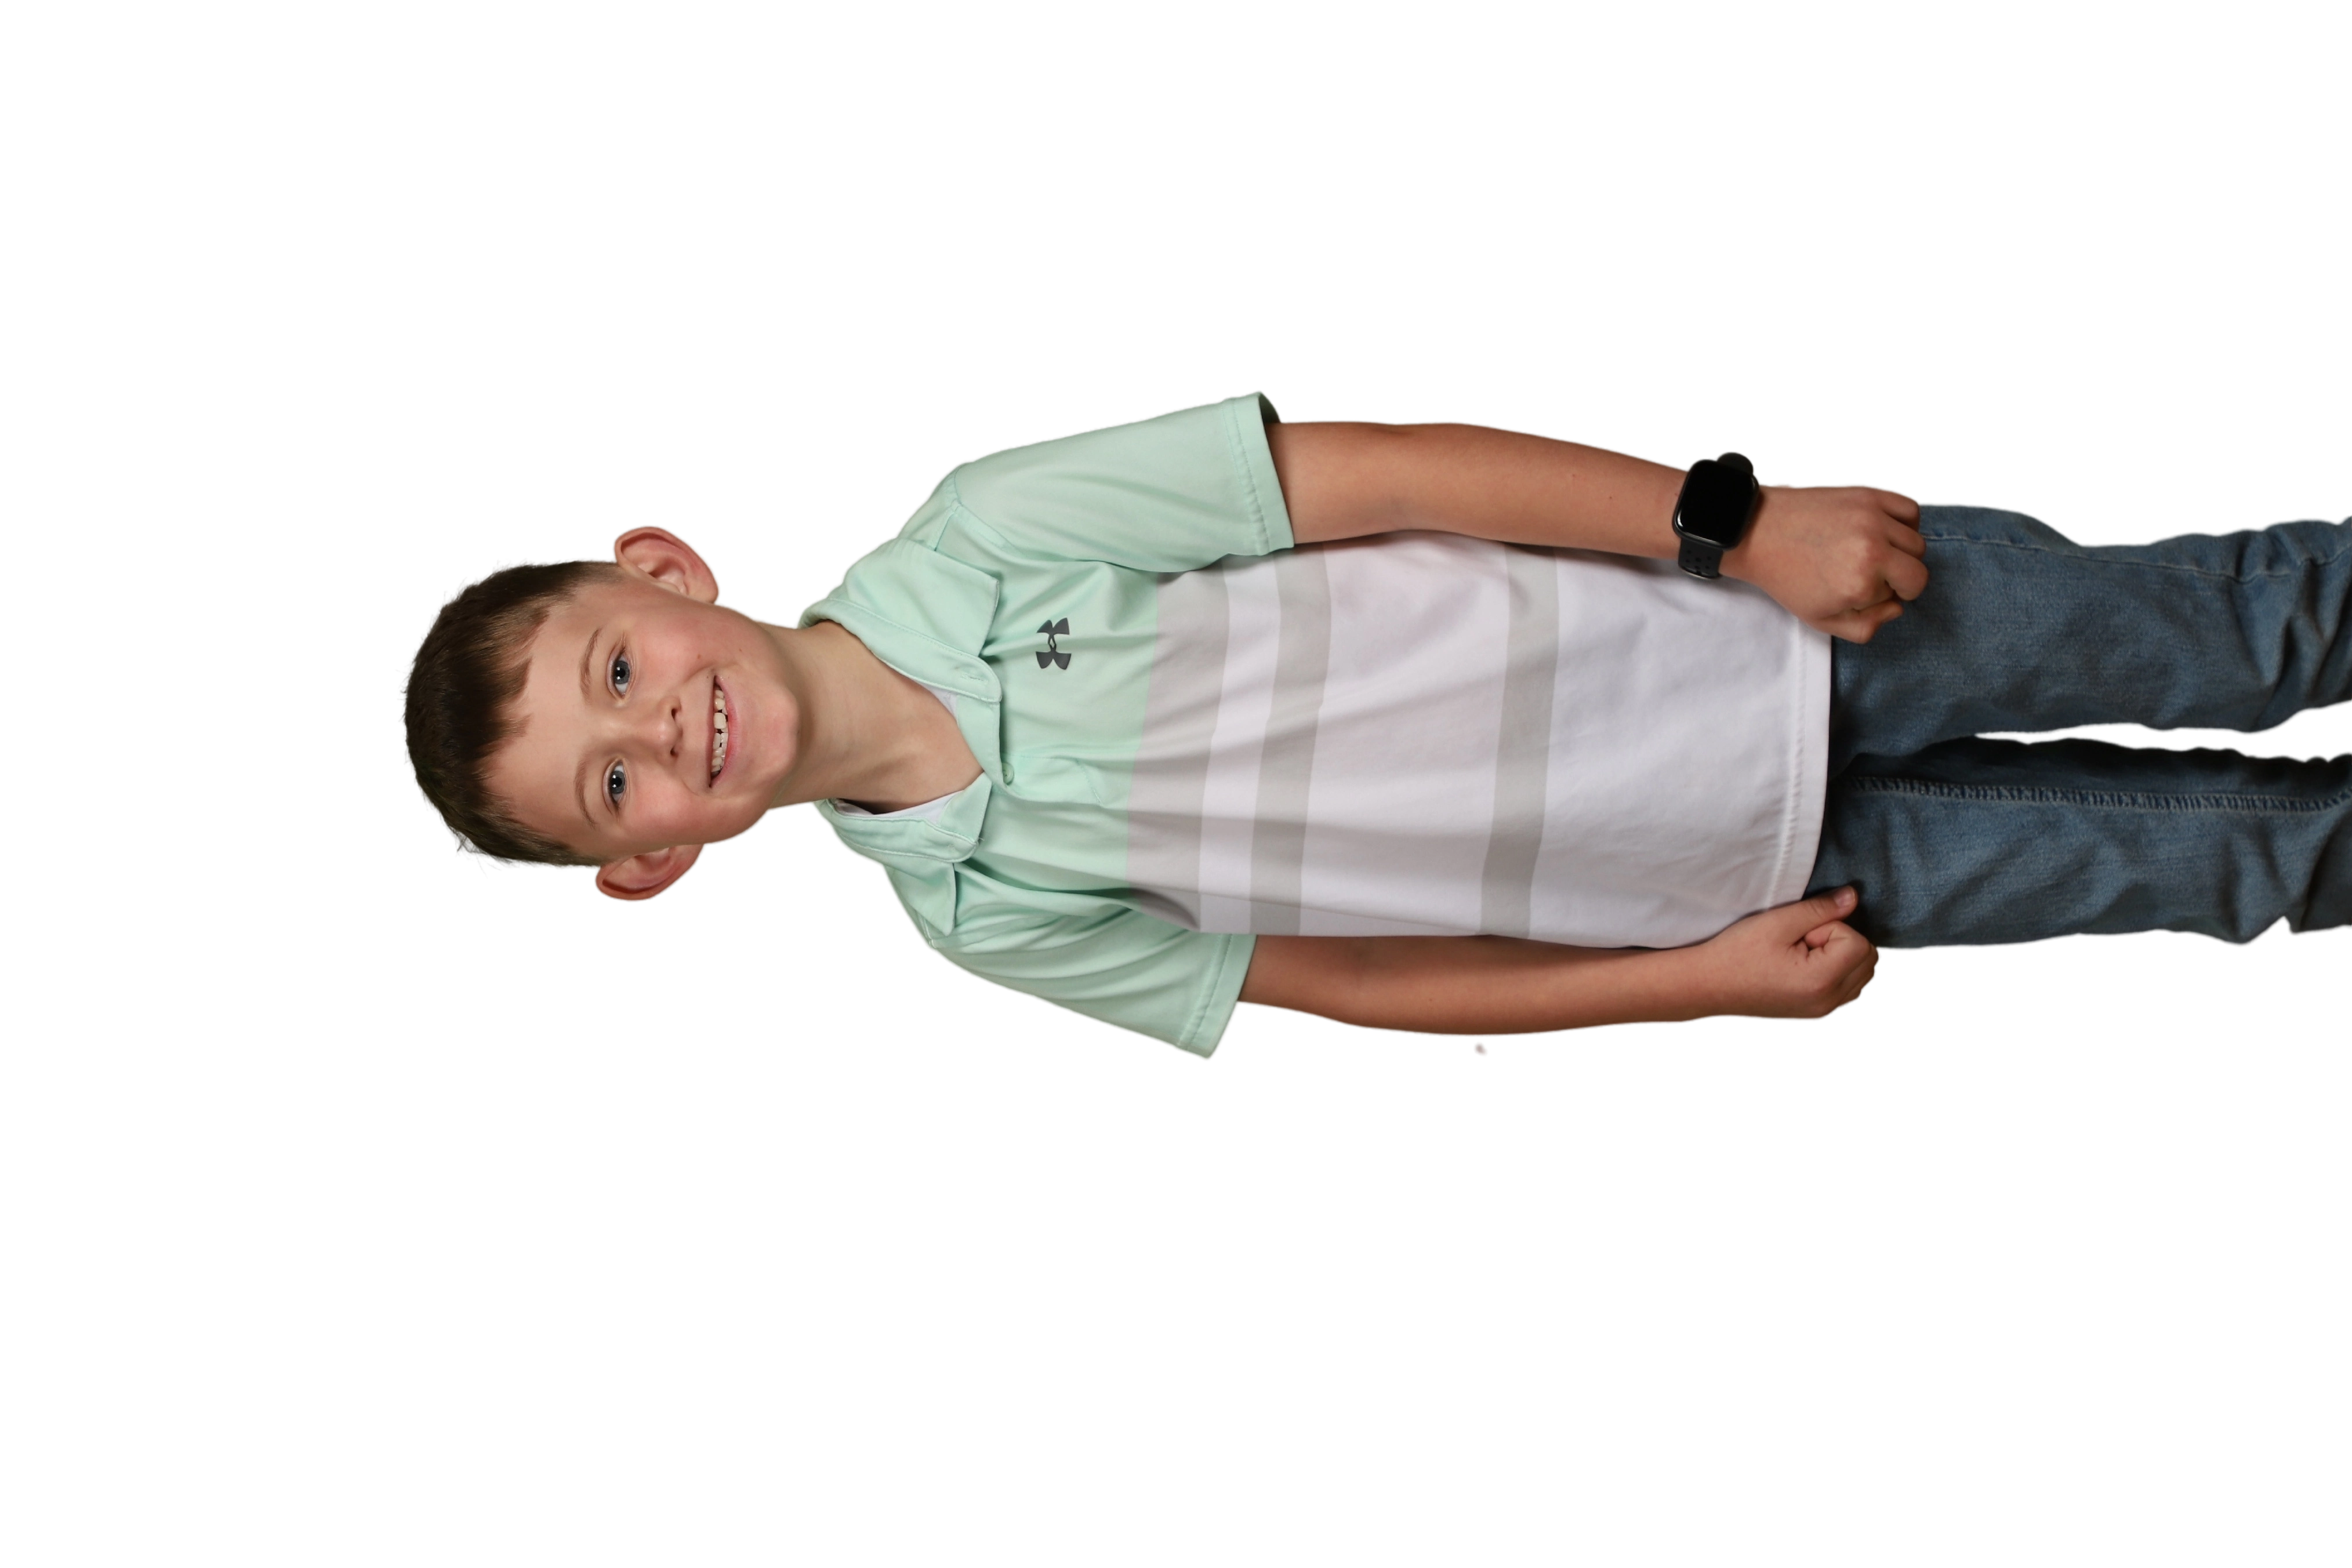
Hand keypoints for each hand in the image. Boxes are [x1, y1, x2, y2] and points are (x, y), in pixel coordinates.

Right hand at [1695, 886, 1883, 1022]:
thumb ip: (1820, 909)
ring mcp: (1823, 1011)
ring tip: (1802, 954)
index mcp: (1821, 982)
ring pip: (1862, 974)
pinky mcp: (1817, 1012)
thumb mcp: (1777, 922)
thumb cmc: (1737, 952)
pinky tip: (1806, 966)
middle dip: (1841, 942)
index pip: (1858, 942)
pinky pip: (1849, 987)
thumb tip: (1854, 897)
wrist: (1708, 985)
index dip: (1831, 928)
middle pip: (1868, 959)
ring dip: (1841, 957)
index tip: (1799, 934)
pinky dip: (1837, 972)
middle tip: (1801, 942)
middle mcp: (1828, 1002)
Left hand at [1723, 483, 1928, 643]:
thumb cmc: (1789, 578)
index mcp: (1860, 583)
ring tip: (1876, 553)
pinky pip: (1910, 509)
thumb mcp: (1821, 620)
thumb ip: (1866, 627)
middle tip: (1876, 576)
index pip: (1902, 595)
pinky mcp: (1869, 495)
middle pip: (1918, 570)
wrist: (1759, 534)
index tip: (1865, 590)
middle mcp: (1872, 550)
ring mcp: (1872, 519)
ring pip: (1917, 541)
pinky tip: (1885, 531)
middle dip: (1901, 579)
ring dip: (1902, 552)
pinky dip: (1906, 522)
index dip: (1885, 596)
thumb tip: (1896, 608)